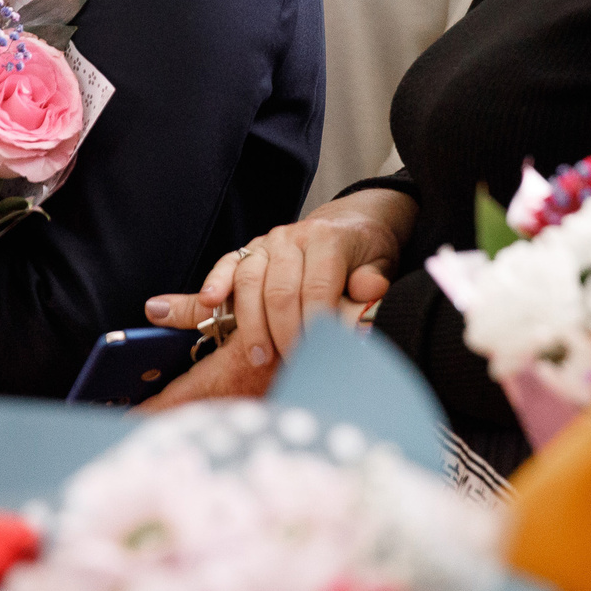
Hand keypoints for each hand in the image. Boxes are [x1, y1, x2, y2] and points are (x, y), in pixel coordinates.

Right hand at [141, 189, 413, 377]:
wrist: (352, 224)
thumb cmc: (366, 253)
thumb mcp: (382, 263)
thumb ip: (374, 278)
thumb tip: (367, 291)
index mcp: (328, 240)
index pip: (316, 288)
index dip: (315, 326)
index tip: (315, 357)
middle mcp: (293, 237)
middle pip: (280, 289)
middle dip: (282, 333)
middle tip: (287, 366)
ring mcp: (267, 243)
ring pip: (249, 280)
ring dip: (249, 322)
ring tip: (256, 357)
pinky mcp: (249, 251)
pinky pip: (226, 265)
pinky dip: (213, 284)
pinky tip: (208, 303)